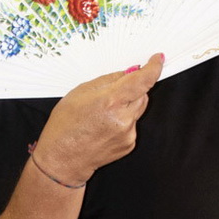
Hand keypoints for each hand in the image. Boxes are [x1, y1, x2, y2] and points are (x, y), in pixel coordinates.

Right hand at [35, 55, 163, 185]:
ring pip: (138, 109)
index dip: (153, 68)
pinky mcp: (129, 144)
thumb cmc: (65, 127)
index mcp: (110, 102)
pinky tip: (104, 126)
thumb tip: (129, 72)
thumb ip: (109, 80)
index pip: (142, 81)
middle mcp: (123, 119)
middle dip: (133, 89)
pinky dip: (123, 121)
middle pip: (143, 94)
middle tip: (113, 93)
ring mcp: (128, 133)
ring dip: (127, 105)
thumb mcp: (80, 92)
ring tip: (103, 114)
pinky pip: (132, 124)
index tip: (157, 60)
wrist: (62, 159)